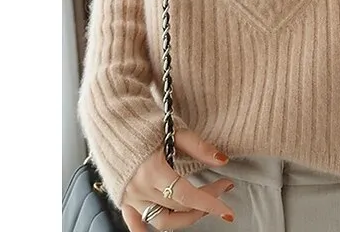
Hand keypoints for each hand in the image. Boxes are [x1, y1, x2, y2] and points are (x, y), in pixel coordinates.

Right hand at [120, 129, 235, 230]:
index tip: (227, 212)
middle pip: (178, 207)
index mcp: (152, 171)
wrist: (112, 119)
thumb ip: (199, 147)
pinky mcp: (123, 199)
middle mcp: (139, 189)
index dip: (210, 204)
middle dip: (205, 201)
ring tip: (201, 205)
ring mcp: (129, 197)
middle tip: (220, 187)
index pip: (187, 196)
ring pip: (161, 221)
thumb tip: (223, 160)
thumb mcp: (175, 130)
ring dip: (184, 217)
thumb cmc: (143, 121)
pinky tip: (167, 224)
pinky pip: (135, 224)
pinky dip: (150, 229)